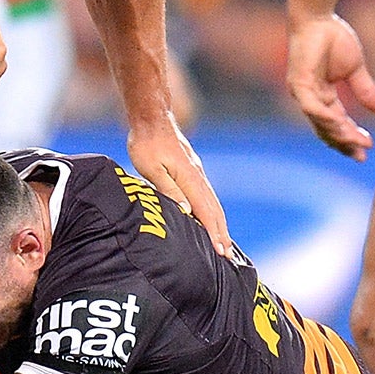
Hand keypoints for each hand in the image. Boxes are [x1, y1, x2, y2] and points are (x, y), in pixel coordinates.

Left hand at [128, 118, 231, 255]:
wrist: (152, 118)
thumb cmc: (146, 143)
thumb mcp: (151, 168)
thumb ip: (168, 189)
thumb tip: (185, 210)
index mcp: (190, 178)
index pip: (206, 211)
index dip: (214, 232)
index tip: (221, 251)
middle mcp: (198, 176)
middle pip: (214, 209)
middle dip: (222, 232)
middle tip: (228, 255)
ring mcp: (197, 172)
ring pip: (212, 202)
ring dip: (219, 223)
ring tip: (223, 241)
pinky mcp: (192, 170)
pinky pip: (206, 195)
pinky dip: (212, 210)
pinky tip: (210, 217)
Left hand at [286, 12, 374, 159]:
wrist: (319, 18)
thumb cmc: (334, 38)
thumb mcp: (356, 69)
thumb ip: (365, 90)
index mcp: (322, 96)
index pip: (336, 124)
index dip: (351, 137)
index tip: (368, 147)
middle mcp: (310, 98)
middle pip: (326, 129)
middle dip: (345, 143)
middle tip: (362, 154)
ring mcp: (302, 91)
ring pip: (319, 122)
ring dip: (339, 133)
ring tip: (357, 141)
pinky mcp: (299, 82)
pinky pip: (311, 106)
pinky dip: (324, 117)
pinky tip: (340, 124)